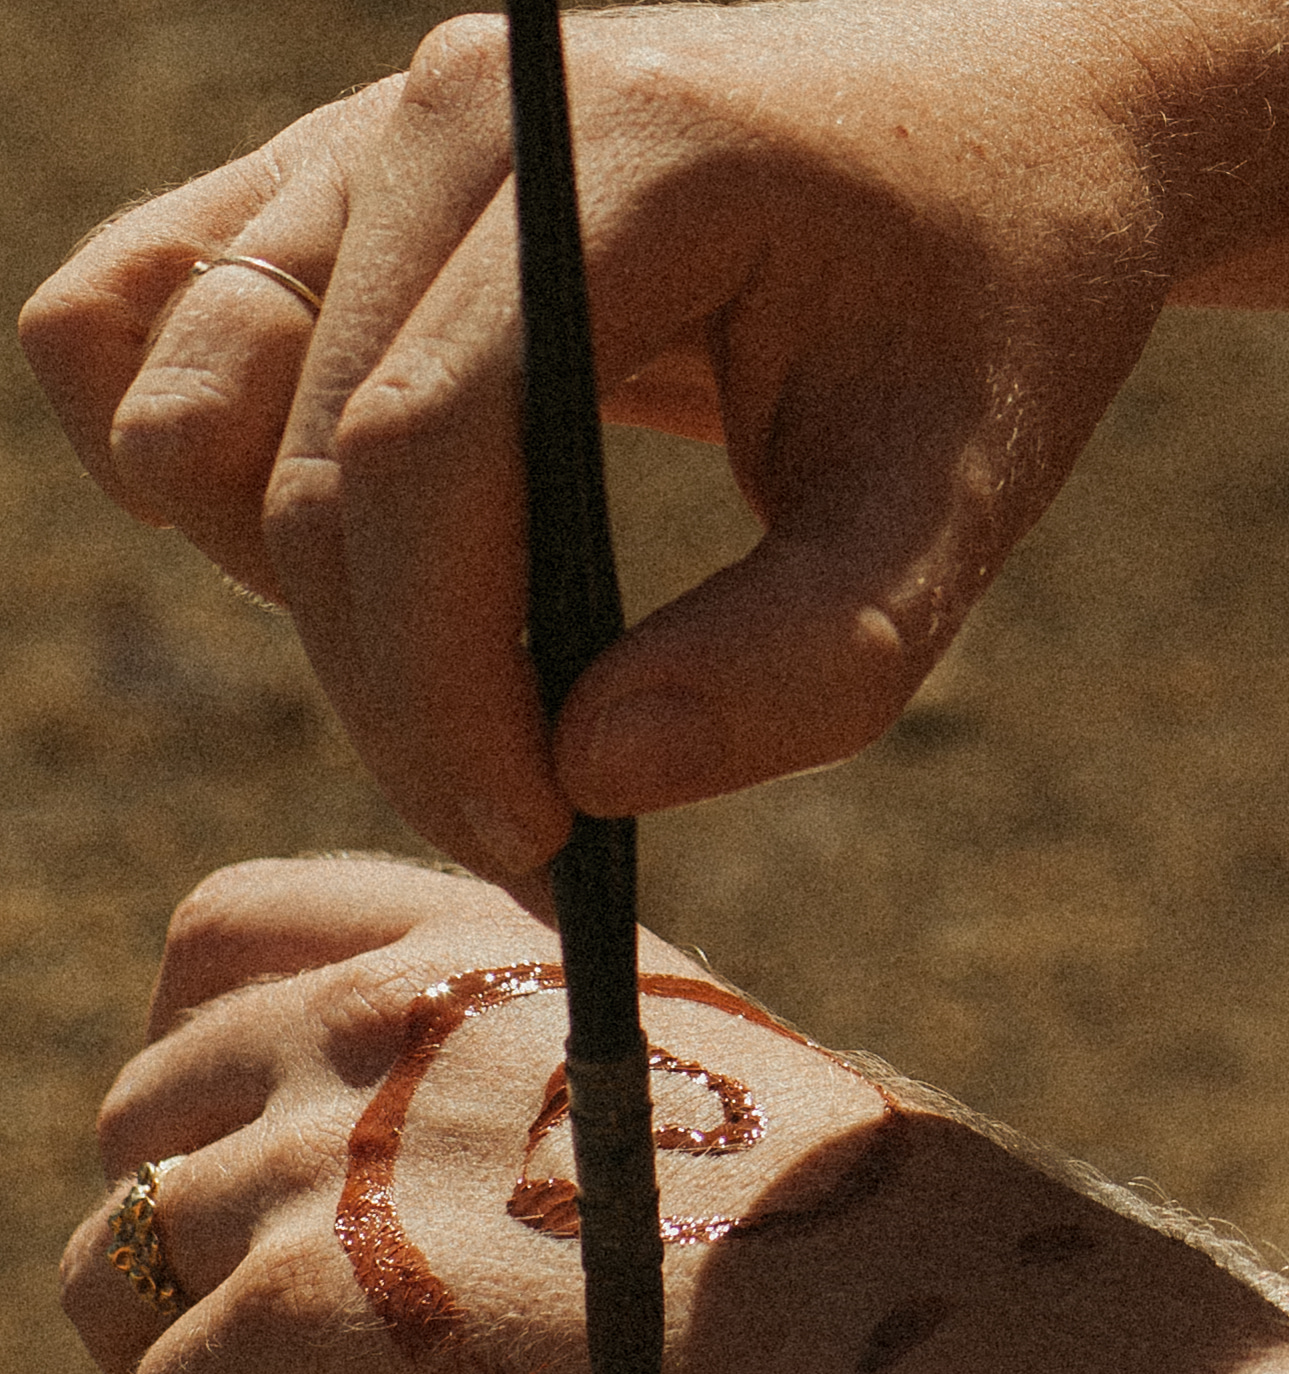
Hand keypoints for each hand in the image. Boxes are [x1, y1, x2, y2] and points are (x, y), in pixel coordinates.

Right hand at [24, 1, 1288, 879]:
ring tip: (474, 657)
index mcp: (621, 154)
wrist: (978, 129)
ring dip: (289, 593)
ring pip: (187, 407)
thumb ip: (805, 660)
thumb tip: (590, 778)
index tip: (532, 836)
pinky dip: (193, 474)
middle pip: (301, 468)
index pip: (423, 452)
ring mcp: (361, 133)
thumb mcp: (955, 496)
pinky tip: (351, 555)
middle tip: (526, 812)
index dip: (443, 686)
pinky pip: (124, 324)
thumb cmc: (982, 301)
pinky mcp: (316, 182)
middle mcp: (449, 114)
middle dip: (394, 691)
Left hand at [59, 854, 896, 1373]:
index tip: (312, 1185)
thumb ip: (520, 1114)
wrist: (956, 1371)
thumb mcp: (673, 1121)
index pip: (221, 933)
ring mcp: (325, 1154)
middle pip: (142, 1121)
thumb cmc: (871, 1279)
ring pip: (109, 1275)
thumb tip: (417, 1237)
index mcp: (483, 947)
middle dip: (211, 1252)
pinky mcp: (293, 1318)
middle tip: (364, 1366)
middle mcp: (380, 1017)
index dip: (212, 1064)